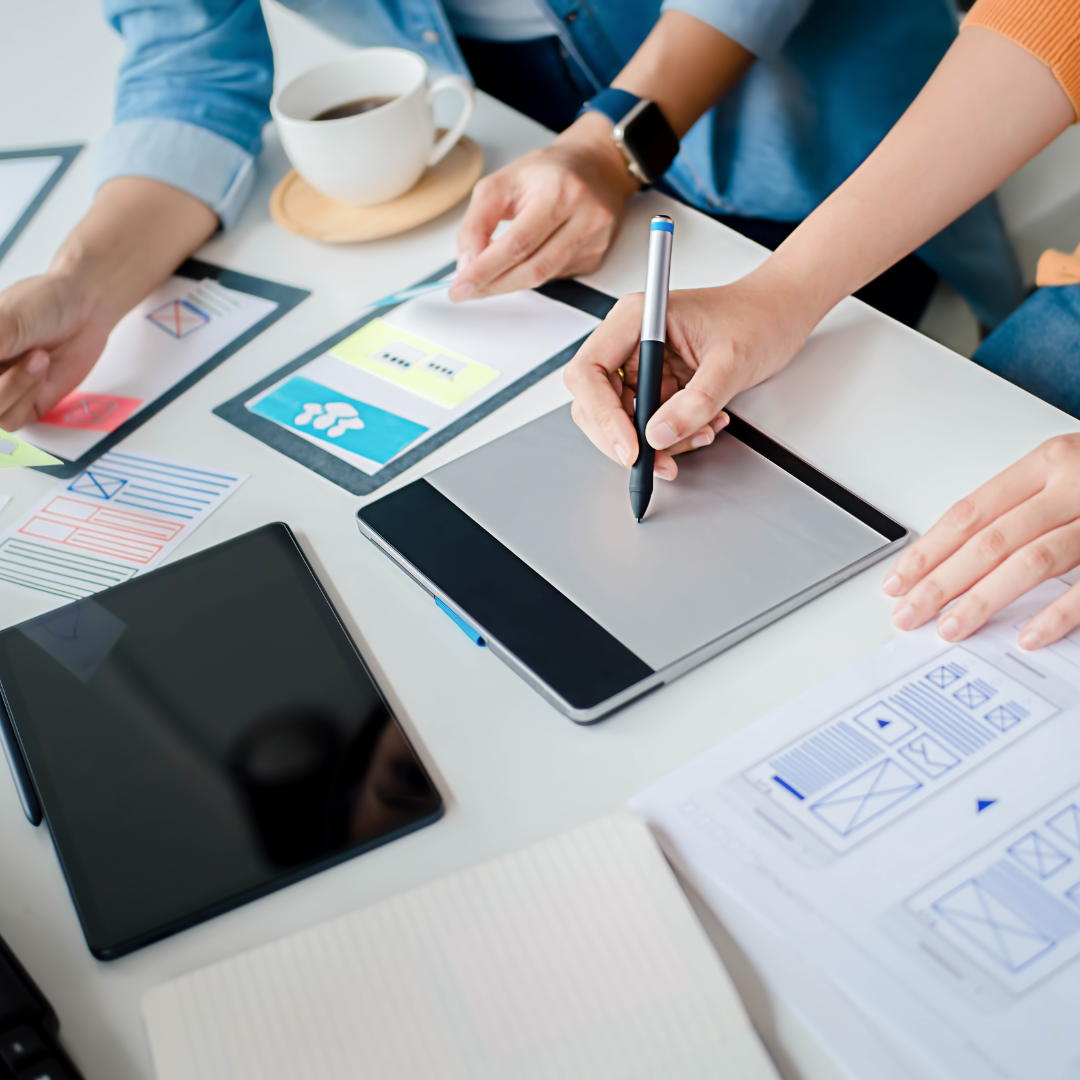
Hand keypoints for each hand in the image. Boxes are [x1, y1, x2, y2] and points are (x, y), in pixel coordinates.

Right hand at [0, 177, 217, 431]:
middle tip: (35, 359)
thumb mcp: (14, 313)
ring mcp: (3, 383)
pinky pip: (21, 422)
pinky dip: (34, 402)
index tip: (19, 358)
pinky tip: (48, 373)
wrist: (92, 298)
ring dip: (21, 393)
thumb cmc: (55, 295)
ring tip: (43, 361)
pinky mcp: (29, 399)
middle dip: (7, 385)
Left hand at [449, 112, 639, 301]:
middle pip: (532, 269)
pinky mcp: (595, 257)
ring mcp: (593, 241)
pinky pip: (555, 277)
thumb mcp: (501, 182)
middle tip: (469, 289)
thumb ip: (477, 222)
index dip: (485, 270)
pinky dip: (530, 274)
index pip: (517, 244)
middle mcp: (584, 217)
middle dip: (494, 284)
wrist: (595, 165)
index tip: (461, 287)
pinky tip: (523, 260)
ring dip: (509, 284)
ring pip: (543, 279)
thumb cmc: (547, 172)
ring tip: (487, 278)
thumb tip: (467, 264)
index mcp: (559, 191)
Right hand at [563, 269, 814, 478]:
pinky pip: (646, 422)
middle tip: (660, 461)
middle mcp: (629, 340)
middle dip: (626, 438)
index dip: (602, 415)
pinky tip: (704, 426)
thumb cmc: (758, 317)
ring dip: (656, 442)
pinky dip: (672, 437)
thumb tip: (658, 435)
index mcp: (637, 319)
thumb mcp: (732, 362)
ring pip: (621, 419)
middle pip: (595, 401)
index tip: (630, 447)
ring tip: (701, 434)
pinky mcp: (655, 382)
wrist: (780, 314)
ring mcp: (640, 363)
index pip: (590, 372)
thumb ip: (696, 401)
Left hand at [883, 434, 1079, 648]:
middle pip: (989, 539)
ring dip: (984, 600)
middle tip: (908, 614)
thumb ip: (1021, 509)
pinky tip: (1027, 636)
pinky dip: (1057, 613)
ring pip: (1030, 560)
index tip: (897, 582)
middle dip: (941, 582)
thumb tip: (956, 560)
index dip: (929, 551)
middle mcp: (1074, 482)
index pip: (969, 512)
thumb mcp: (1068, 476)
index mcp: (1047, 462)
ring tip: (950, 629)